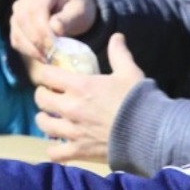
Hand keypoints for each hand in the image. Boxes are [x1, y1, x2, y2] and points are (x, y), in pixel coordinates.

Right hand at [8, 0, 98, 69]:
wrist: (71, 8)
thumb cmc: (76, 7)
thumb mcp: (80, 10)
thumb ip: (68, 18)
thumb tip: (54, 29)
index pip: (35, 8)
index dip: (42, 29)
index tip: (54, 47)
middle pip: (23, 19)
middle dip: (36, 40)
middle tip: (51, 56)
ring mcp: (18, 9)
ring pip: (17, 30)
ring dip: (31, 49)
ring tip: (49, 59)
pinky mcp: (16, 24)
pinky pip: (16, 39)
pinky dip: (28, 51)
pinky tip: (42, 57)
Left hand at [30, 32, 144, 165]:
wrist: (149, 132)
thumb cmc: (137, 100)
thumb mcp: (129, 72)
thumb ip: (119, 54)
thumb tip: (117, 36)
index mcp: (80, 86)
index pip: (47, 75)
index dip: (47, 74)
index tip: (53, 77)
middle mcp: (70, 107)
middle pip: (40, 99)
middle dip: (44, 95)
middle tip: (53, 96)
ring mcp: (72, 131)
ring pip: (43, 124)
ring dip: (45, 120)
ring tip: (53, 119)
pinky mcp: (78, 151)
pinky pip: (54, 153)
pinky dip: (55, 149)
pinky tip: (60, 144)